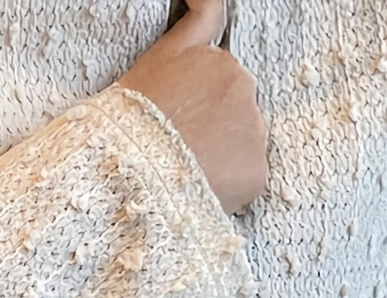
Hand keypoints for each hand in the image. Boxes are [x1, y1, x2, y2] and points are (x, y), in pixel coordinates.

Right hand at [116, 0, 267, 213]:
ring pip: (241, 149)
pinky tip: (199, 189)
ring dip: (220, 160)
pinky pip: (246, 181)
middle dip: (213, 133)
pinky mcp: (256, 171)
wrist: (130, 170)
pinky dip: (228, 188)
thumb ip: (196, 19)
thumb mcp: (160, 57)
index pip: (223, 86)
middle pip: (234, 116)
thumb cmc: (133, 118)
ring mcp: (254, 131)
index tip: (180, 125)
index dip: (200, 108)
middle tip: (176, 152)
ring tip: (185, 174)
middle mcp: (246, 92)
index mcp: (223, 64)